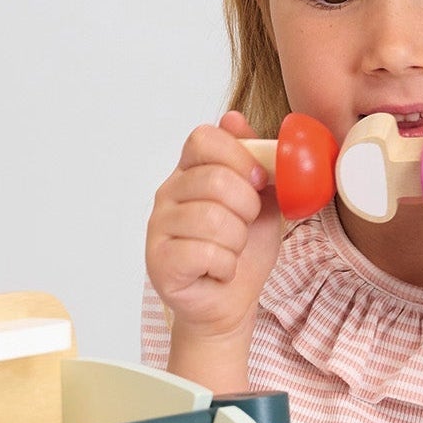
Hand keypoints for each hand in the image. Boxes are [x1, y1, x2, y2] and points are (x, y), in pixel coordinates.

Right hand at [145, 111, 283, 340]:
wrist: (231, 303)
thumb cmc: (244, 252)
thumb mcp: (263, 200)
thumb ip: (255, 161)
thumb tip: (235, 118)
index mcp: (190, 172)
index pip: (204, 139)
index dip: (239, 156)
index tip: (258, 181)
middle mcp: (168, 195)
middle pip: (215, 179)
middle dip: (247, 208)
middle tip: (245, 227)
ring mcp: (159, 228)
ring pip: (213, 219)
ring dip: (237, 241)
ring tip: (232, 252)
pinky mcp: (159, 262)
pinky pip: (204, 252)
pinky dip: (225, 266)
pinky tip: (219, 270)